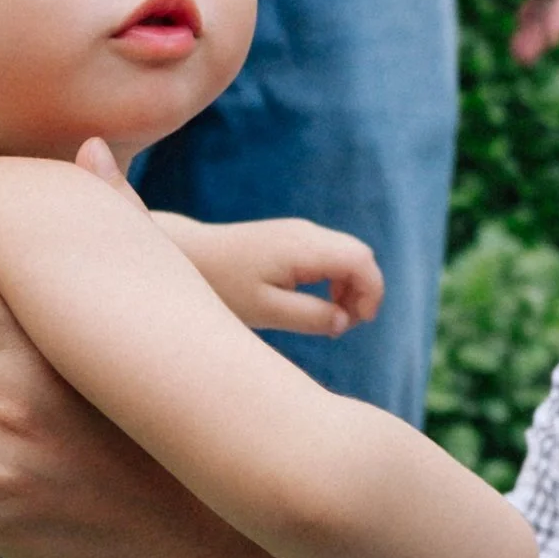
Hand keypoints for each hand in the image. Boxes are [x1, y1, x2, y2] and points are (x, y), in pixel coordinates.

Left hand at [66, 138, 378, 332]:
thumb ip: (310, 317)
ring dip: (349, 286)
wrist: (186, 255)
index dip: (372, 294)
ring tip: (331, 319)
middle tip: (345, 326)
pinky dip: (335, 279)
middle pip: (360, 255)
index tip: (358, 324)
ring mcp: (298, 232)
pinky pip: (329, 254)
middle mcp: (305, 232)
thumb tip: (344, 322)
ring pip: (346, 253)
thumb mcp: (264, 311)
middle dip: (364, 291)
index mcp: (302, 247)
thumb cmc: (220, 285)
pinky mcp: (289, 238)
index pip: (362, 261)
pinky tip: (316, 303)